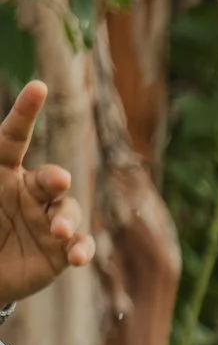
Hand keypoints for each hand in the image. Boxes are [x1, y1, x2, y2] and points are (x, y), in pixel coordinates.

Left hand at [0, 83, 94, 305]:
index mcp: (2, 174)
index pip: (13, 139)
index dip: (26, 113)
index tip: (38, 88)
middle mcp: (29, 193)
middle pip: (50, 177)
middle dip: (56, 178)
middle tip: (57, 181)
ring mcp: (47, 221)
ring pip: (68, 210)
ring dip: (66, 218)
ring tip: (57, 231)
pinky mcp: (61, 251)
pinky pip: (80, 244)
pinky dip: (82, 249)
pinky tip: (76, 257)